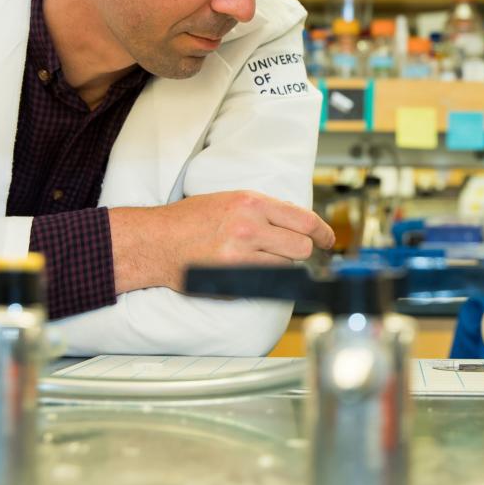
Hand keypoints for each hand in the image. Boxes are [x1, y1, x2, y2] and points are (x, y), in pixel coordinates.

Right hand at [108, 191, 334, 293]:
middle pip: (301, 247)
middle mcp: (249, 228)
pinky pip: (263, 284)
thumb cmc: (190, 220)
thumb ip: (264, 210)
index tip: (328, 240)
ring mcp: (240, 256)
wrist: (155, 241)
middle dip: (300, 251)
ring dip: (279, 266)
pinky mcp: (231, 280)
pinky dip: (260, 280)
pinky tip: (242, 271)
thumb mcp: (230, 200)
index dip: (322, 232)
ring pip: (285, 268)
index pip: (304, 219)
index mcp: (251, 203)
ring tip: (257, 260)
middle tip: (290, 252)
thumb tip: (298, 222)